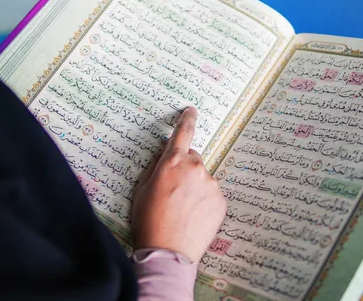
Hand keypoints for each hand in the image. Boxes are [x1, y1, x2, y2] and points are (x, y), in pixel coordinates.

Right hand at [131, 107, 226, 261]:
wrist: (167, 251)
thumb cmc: (148, 220)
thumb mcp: (142, 188)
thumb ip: (156, 166)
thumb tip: (164, 153)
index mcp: (172, 162)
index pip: (183, 132)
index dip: (187, 119)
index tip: (191, 111)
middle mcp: (195, 168)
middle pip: (191, 158)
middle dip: (183, 168)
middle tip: (172, 191)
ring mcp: (210, 184)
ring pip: (202, 178)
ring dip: (193, 186)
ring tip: (181, 209)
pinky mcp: (220, 200)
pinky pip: (211, 193)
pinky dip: (203, 200)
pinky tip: (192, 216)